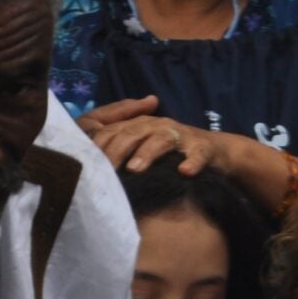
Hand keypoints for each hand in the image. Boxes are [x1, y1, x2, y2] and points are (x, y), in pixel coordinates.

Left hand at [79, 96, 224, 175]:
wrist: (214, 152)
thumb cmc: (170, 154)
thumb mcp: (140, 152)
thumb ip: (117, 154)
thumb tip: (87, 172)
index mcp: (139, 126)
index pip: (111, 131)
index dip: (97, 147)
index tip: (83, 167)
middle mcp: (157, 126)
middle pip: (132, 133)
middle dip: (116, 150)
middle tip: (103, 171)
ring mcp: (180, 136)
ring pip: (161, 139)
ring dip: (148, 153)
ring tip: (135, 170)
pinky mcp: (203, 148)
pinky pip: (198, 153)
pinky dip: (192, 162)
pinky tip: (185, 172)